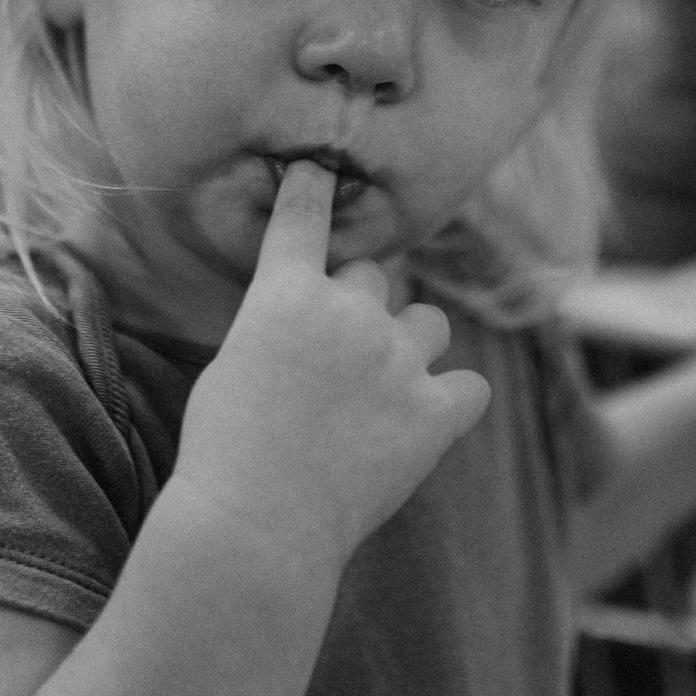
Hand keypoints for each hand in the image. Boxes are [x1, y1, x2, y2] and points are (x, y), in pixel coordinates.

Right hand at [170, 161, 490, 575]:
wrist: (257, 525)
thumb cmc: (225, 454)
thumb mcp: (231, 369)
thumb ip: (279, 333)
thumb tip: (307, 330)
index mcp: (285, 295)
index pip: (306, 218)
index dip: (313, 189)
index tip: (320, 170)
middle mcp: (349, 313)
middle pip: (374, 276)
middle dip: (361, 305)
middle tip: (339, 357)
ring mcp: (398, 361)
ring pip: (428, 321)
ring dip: (412, 344)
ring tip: (387, 389)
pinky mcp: (435, 413)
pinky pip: (470, 386)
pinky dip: (453, 401)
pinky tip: (432, 420)